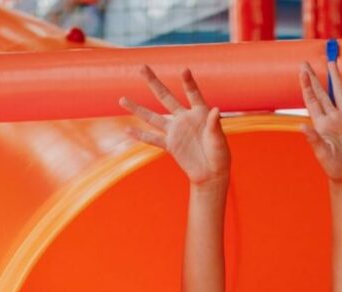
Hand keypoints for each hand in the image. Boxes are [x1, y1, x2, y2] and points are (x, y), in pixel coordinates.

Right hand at [119, 67, 229, 186]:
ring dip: (137, 108)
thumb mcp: (219, 140)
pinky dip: (140, 135)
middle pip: (166, 97)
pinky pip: (153, 139)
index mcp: (200, 113)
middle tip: (142, 67)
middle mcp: (184, 118)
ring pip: (153, 117)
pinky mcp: (170, 145)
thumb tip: (216, 110)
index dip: (189, 83)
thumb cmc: (220, 155)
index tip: (184, 71)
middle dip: (153, 83)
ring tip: (121, 99)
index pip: (193, 94)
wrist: (212, 174)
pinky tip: (127, 130)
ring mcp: (175, 131)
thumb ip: (215, 125)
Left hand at [299, 61, 341, 184]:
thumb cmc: (334, 169)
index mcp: (322, 124)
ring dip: (337, 79)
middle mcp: (333, 119)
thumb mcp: (323, 154)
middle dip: (315, 78)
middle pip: (323, 93)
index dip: (307, 86)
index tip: (302, 70)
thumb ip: (314, 139)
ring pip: (341, 95)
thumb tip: (301, 126)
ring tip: (333, 63)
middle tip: (307, 62)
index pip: (313, 101)